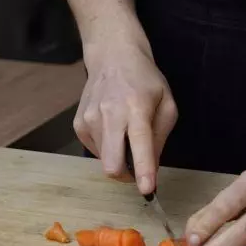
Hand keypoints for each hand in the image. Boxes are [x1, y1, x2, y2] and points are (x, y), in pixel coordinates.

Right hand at [74, 41, 177, 194]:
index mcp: (136, 106)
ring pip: (104, 160)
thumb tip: (151, 168)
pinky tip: (113, 128)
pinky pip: (95, 151)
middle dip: (126, 176)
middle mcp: (109, 113)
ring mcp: (90, 119)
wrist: (112, 56)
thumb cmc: (144, 80)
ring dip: (118, 157)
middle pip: (111, 163)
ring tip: (125, 133)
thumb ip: (160, 137)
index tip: (147, 189)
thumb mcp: (166, 103)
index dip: (143, 168)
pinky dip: (107, 148)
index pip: (139, 141)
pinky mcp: (79, 124)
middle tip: (138, 170)